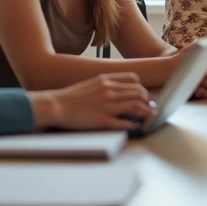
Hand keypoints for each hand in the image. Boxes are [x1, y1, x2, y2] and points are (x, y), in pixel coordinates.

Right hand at [32, 72, 152, 129]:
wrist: (56, 105)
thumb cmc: (72, 96)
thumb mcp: (92, 83)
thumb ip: (108, 83)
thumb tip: (123, 88)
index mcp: (106, 80)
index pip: (133, 80)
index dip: (141, 87)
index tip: (143, 94)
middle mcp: (109, 91)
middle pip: (138, 92)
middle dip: (147, 100)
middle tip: (150, 106)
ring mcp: (106, 106)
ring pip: (135, 105)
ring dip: (145, 111)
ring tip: (149, 115)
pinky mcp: (102, 120)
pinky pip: (123, 122)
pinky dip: (132, 124)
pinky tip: (135, 126)